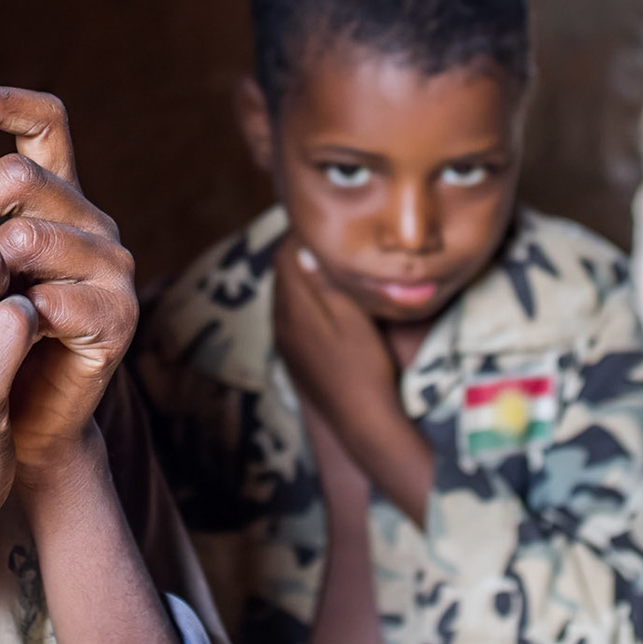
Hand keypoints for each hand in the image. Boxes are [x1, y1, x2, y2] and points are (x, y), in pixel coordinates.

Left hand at [0, 85, 137, 490]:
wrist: (5, 432)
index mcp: (50, 195)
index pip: (44, 121)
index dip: (5, 101)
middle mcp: (87, 218)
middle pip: (27, 175)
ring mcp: (109, 265)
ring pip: (38, 234)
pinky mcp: (118, 316)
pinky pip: (60, 297)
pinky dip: (17, 316)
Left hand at [272, 238, 398, 433]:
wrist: (361, 419)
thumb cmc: (363, 363)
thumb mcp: (352, 314)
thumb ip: (325, 280)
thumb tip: (307, 248)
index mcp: (292, 307)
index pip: (284, 255)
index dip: (301, 234)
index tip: (324, 223)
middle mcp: (279, 323)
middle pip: (282, 274)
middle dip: (301, 253)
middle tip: (330, 239)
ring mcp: (284, 343)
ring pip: (285, 295)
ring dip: (302, 277)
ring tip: (329, 265)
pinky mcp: (293, 357)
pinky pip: (289, 316)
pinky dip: (303, 300)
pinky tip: (325, 303)